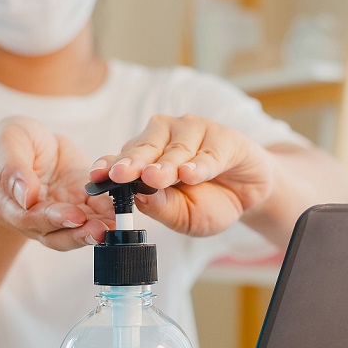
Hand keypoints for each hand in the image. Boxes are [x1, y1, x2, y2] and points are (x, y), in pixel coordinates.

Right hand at [0, 117, 113, 249]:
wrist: (34, 141)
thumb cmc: (14, 142)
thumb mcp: (7, 142)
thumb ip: (12, 168)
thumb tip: (23, 196)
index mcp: (8, 204)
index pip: (27, 218)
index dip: (50, 219)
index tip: (71, 217)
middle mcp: (35, 216)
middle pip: (55, 233)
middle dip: (78, 233)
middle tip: (98, 231)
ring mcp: (61, 211)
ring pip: (77, 229)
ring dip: (96, 231)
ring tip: (114, 228)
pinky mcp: (83, 202)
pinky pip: (96, 212)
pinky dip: (109, 215)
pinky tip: (123, 215)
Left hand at [88, 114, 275, 236]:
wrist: (249, 196)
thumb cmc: (210, 203)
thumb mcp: (183, 216)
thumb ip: (161, 207)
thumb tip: (139, 197)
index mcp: (146, 156)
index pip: (122, 158)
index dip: (110, 166)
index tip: (98, 177)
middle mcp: (166, 138)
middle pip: (145, 147)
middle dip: (133, 162)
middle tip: (121, 174)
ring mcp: (194, 132)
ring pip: (176, 148)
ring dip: (166, 164)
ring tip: (156, 178)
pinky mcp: (223, 135)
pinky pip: (210, 151)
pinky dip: (201, 164)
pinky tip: (191, 174)